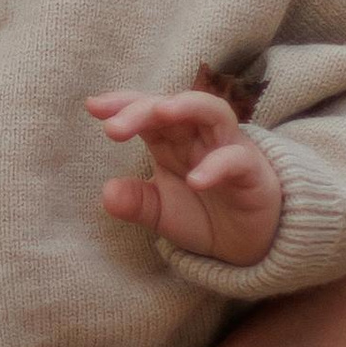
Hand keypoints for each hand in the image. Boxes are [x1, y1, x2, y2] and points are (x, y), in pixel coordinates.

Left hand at [90, 85, 282, 265]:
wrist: (248, 242)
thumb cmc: (203, 213)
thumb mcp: (161, 213)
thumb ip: (136, 202)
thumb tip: (107, 194)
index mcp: (171, 140)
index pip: (146, 110)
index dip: (123, 104)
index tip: (93, 106)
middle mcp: (198, 136)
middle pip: (173, 106)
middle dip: (143, 109)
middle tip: (114, 127)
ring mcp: (228, 149)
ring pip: (213, 112)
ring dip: (187, 107)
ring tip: (162, 113)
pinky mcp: (252, 172)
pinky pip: (237, 159)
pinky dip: (216, 166)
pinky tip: (196, 180)